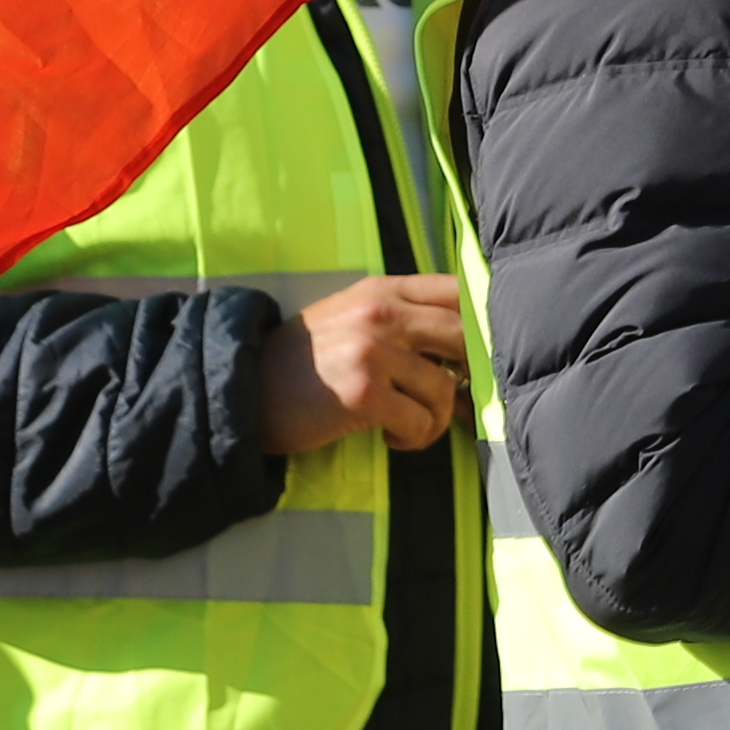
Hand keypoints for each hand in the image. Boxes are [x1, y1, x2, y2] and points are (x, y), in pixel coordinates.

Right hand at [251, 274, 466, 454]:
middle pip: (465, 337)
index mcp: (381, 290)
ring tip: (412, 428)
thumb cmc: (305, 363)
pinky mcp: (365, 393)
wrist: (247, 391)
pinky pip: (421, 422)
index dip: (482, 325)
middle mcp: (381, 312)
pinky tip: (392, 440)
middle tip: (457, 401)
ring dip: (438, 419)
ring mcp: (373, 351)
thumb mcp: (351, 319)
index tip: (478, 358)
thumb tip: (468, 351)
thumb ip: (401, 319)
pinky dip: (415, 439)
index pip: (457, 292)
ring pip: (446, 388)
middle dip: (472, 376)